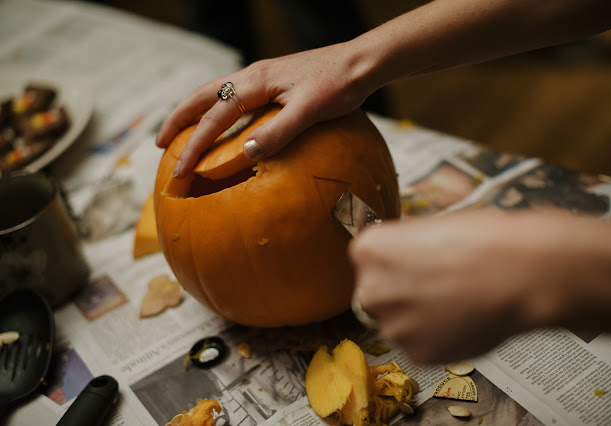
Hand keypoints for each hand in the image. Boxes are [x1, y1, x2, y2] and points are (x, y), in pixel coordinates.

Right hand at [156, 42, 376, 176]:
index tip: (180, 171)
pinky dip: (217, 110)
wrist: (360, 63)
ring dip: (194, 113)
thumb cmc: (338, 85)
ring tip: (181, 133)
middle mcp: (252, 76)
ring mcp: (261, 77)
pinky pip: (234, 96)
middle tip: (160, 144)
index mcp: (255, 82)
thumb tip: (245, 153)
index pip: (215, 117)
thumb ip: (279, 131)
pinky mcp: (273, 82)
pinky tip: (224, 124)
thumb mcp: (310, 110)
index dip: (194, 145)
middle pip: (202, 97)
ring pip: (215, 94)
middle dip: (178, 120)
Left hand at [348, 209, 610, 363]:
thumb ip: (404, 248)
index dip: (396, 262)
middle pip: (377, 294)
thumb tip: (403, 259)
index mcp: (368, 250)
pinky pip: (420, 346)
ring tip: (457, 303)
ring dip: (418, 318)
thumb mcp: (432, 226)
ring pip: (398, 324)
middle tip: (437, 286)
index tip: (418, 262)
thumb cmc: (484, 240)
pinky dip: (437, 338)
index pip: (368, 260)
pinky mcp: (417, 354)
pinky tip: (463, 320)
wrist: (521, 273)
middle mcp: (371, 290)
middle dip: (401, 293)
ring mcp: (393, 326)